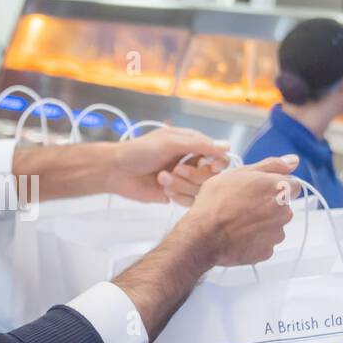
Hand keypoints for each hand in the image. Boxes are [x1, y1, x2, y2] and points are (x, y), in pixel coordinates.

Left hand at [107, 125, 228, 204]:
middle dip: (195, 173)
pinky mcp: (175, 194)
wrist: (116, 171)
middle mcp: (189, 161)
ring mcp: (182, 179)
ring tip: (163, 178)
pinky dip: (178, 195)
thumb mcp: (170, 142)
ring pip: (200, 188)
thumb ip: (199, 144)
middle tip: (177, 170)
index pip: (217, 153)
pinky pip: (189, 200)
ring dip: (182, 184)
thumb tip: (226, 146)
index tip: (212, 165)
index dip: (218, 161)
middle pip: (211, 174)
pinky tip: (163, 189)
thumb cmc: (139, 151)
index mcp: (190, 144)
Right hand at [177, 155, 301, 266]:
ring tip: (238, 222)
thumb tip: (293, 160)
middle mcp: (284, 212)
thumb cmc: (217, 201)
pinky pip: (265, 243)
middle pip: (283, 206)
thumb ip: (271, 165)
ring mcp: (276, 234)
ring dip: (262, 223)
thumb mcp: (239, 173)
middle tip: (244, 206)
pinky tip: (238, 235)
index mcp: (280, 189)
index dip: (275, 186)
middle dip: (268, 206)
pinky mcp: (267, 251)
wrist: (203, 234)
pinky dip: (255, 240)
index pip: (293, 185)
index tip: (259, 190)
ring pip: (274, 226)